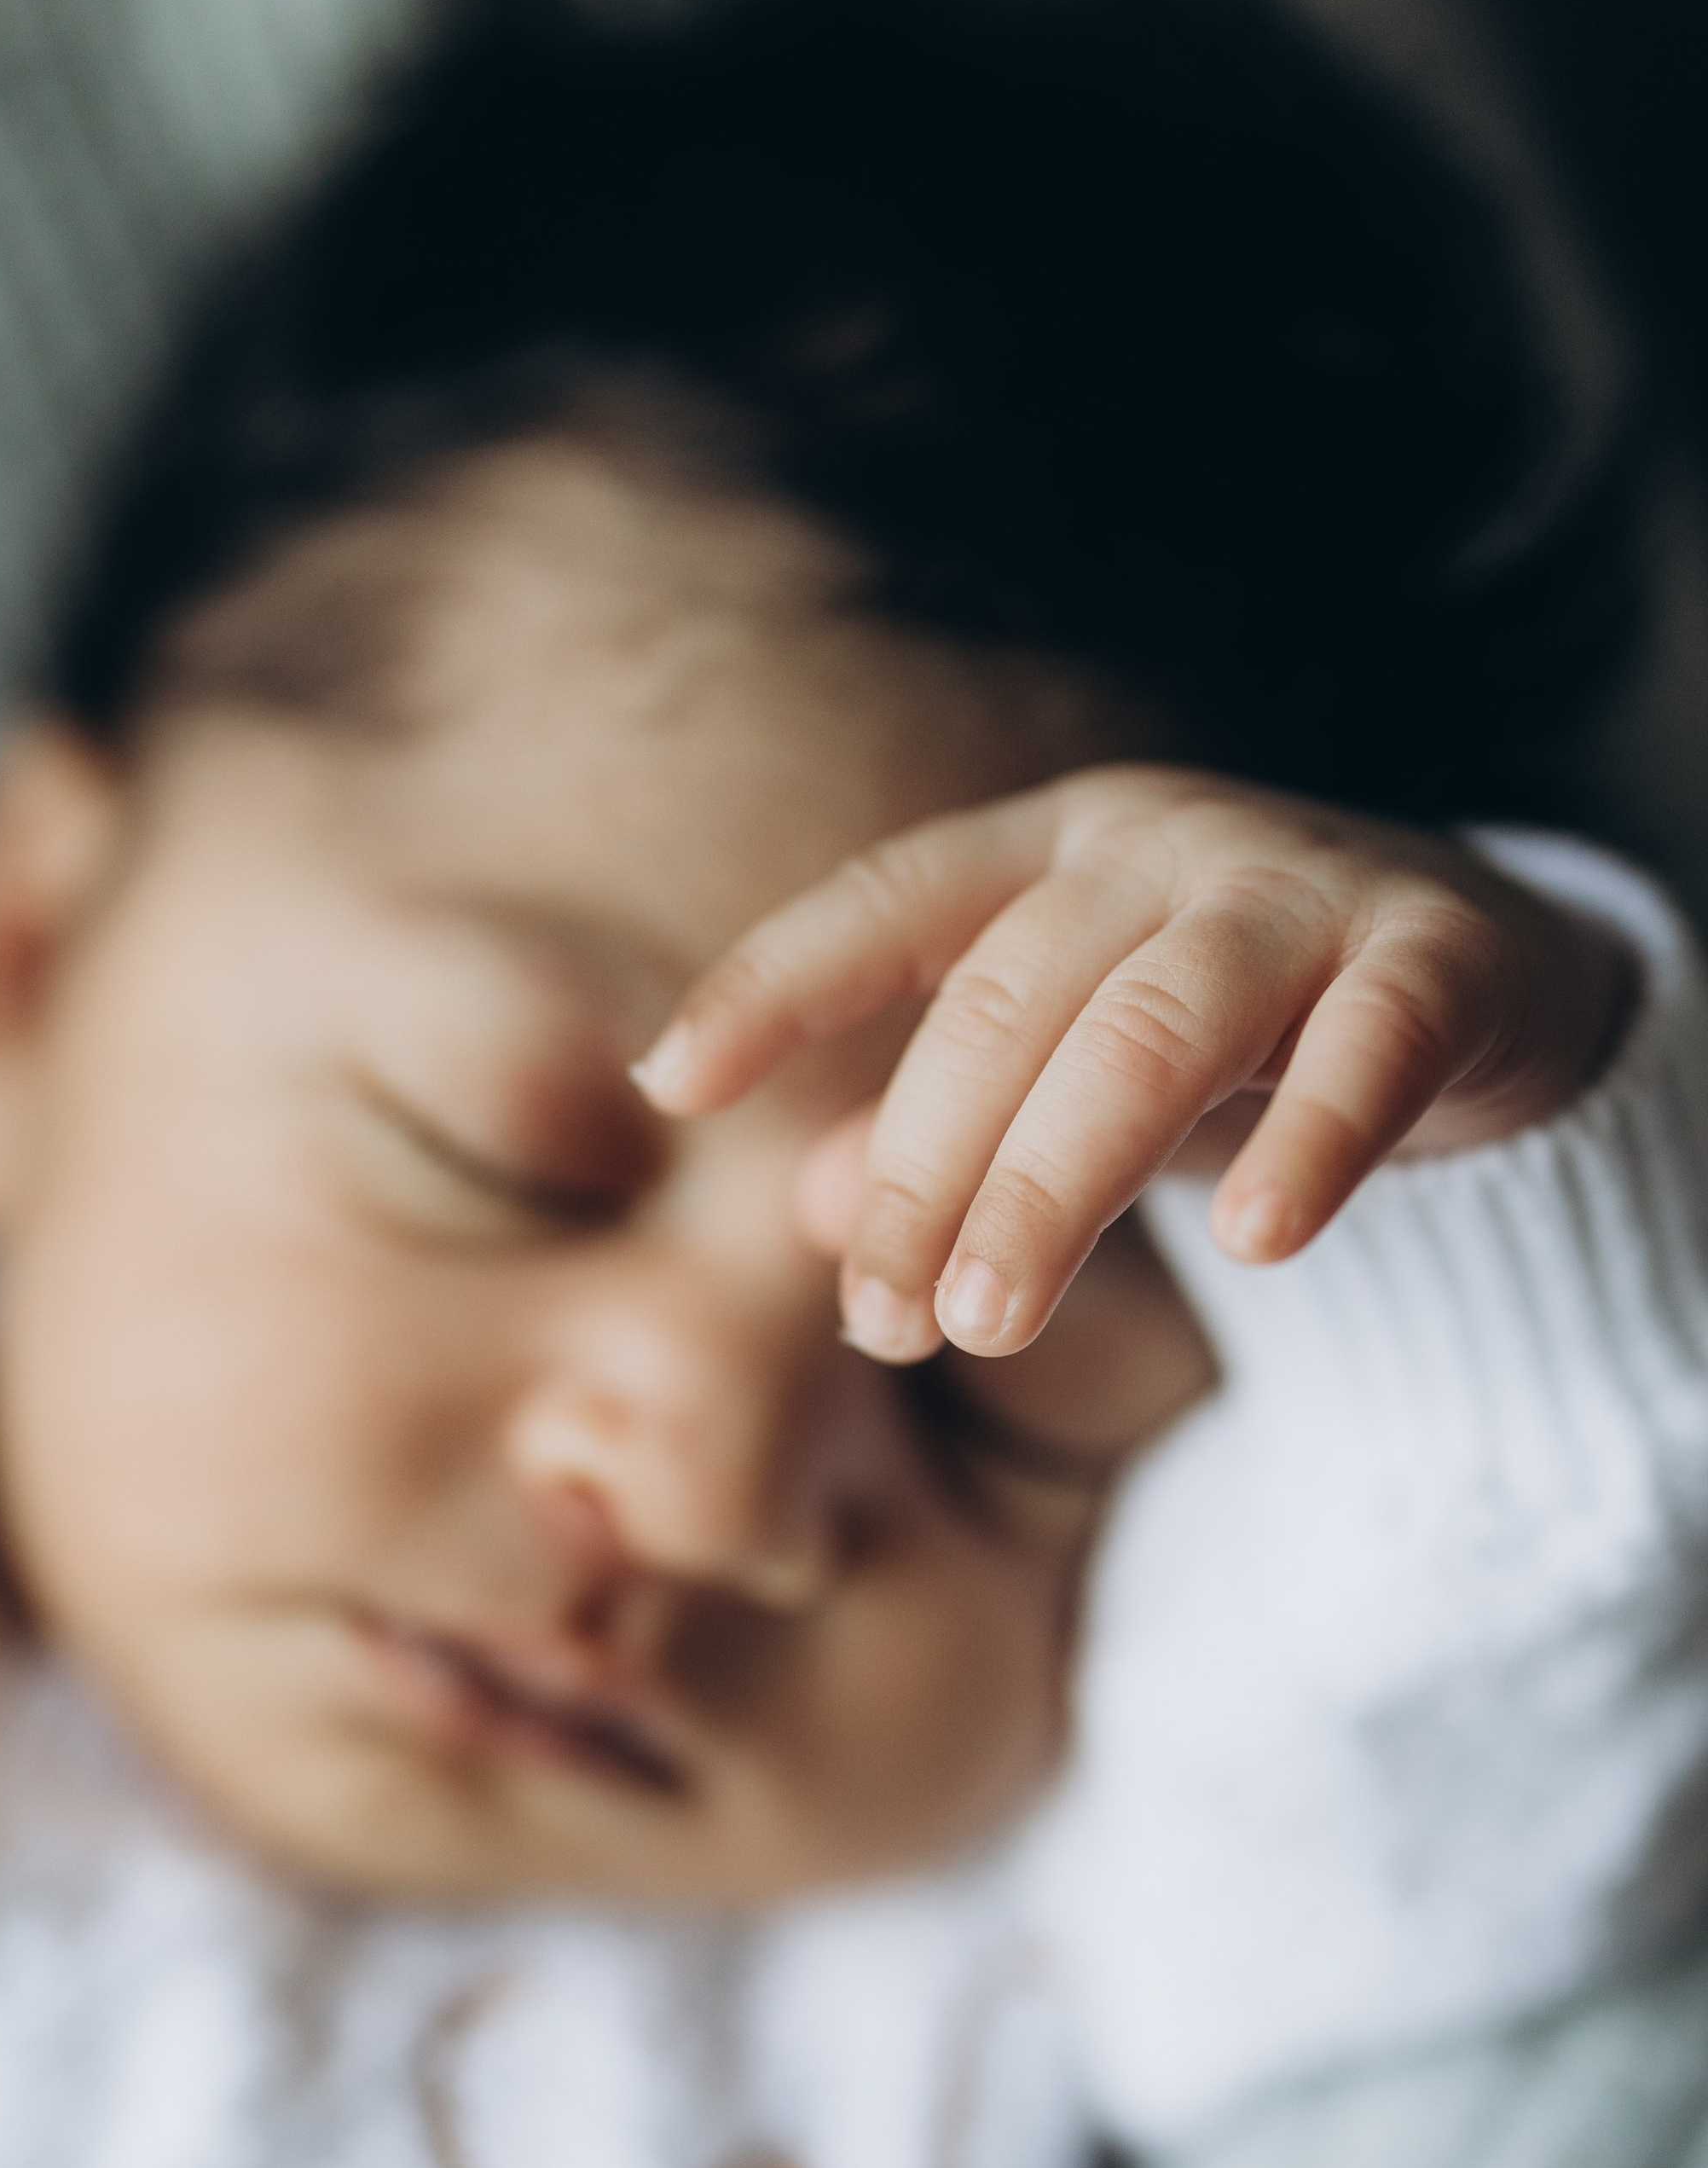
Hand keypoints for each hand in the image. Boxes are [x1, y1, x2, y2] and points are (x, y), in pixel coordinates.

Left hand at [631, 768, 1639, 1359]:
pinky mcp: (1442, 955)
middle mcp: (1163, 846)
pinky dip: (1312, 1139)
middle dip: (927, 1168)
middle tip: (888, 1322)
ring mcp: (1305, 887)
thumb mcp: (1073, 1069)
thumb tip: (799, 1212)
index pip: (888, 906)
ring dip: (1055, 1180)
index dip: (776, 983)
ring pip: (1152, 1028)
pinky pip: (1369, 1044)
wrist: (1494, 967)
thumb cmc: (1236, 1028)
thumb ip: (948, 1127)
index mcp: (1052, 851)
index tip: (672, 1081)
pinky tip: (1257, 1242)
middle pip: (1009, 1002)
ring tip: (989, 1316)